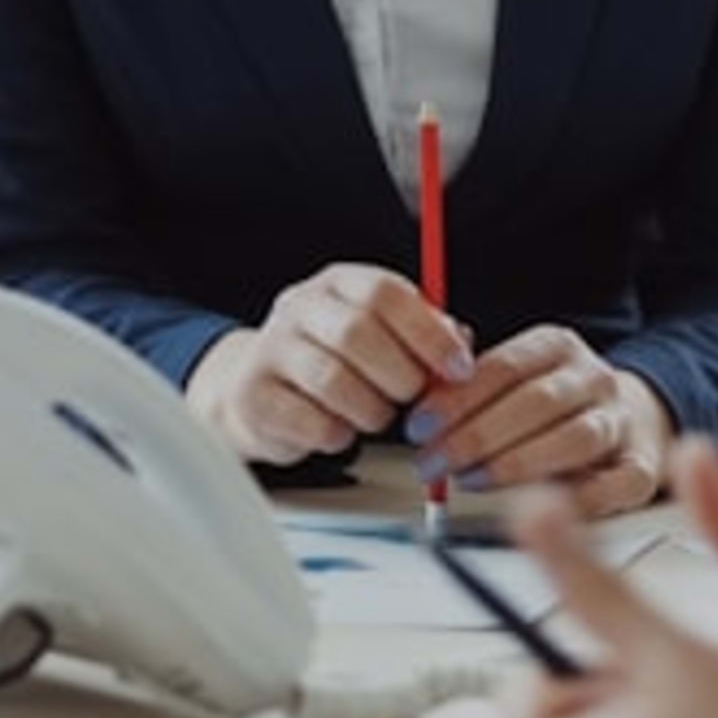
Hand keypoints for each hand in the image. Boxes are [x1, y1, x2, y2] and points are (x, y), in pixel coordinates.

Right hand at [187, 264, 474, 465]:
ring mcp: (271, 349)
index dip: (428, 332)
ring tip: (376, 414)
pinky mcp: (255, 396)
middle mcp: (300, 306)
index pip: (384, 292)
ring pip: (334, 381)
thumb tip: (462, 342)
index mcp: (338, 282)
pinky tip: (341, 429)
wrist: (258, 387)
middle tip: (412, 397)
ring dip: (372, 410)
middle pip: (356, 333)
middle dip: (400, 375)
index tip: (457, 368)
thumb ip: (425, 334)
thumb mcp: (383, 334)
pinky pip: (313, 423)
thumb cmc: (336, 359)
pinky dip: (340, 435)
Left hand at [414, 327, 671, 517]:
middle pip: (536, 401)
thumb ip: (467, 387)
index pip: (504, 366)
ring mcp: (621, 421)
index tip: (420, 426)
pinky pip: (611, 485)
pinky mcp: (641, 467)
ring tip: (473, 480)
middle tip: (435, 462)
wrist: (626, 420)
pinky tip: (536, 509)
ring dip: (516, 464)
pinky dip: (573, 500)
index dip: (457, 399)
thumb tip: (423, 406)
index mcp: (557, 345)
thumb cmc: (548, 406)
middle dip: (476, 435)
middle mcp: (594, 377)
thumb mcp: (510, 379)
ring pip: (573, 439)